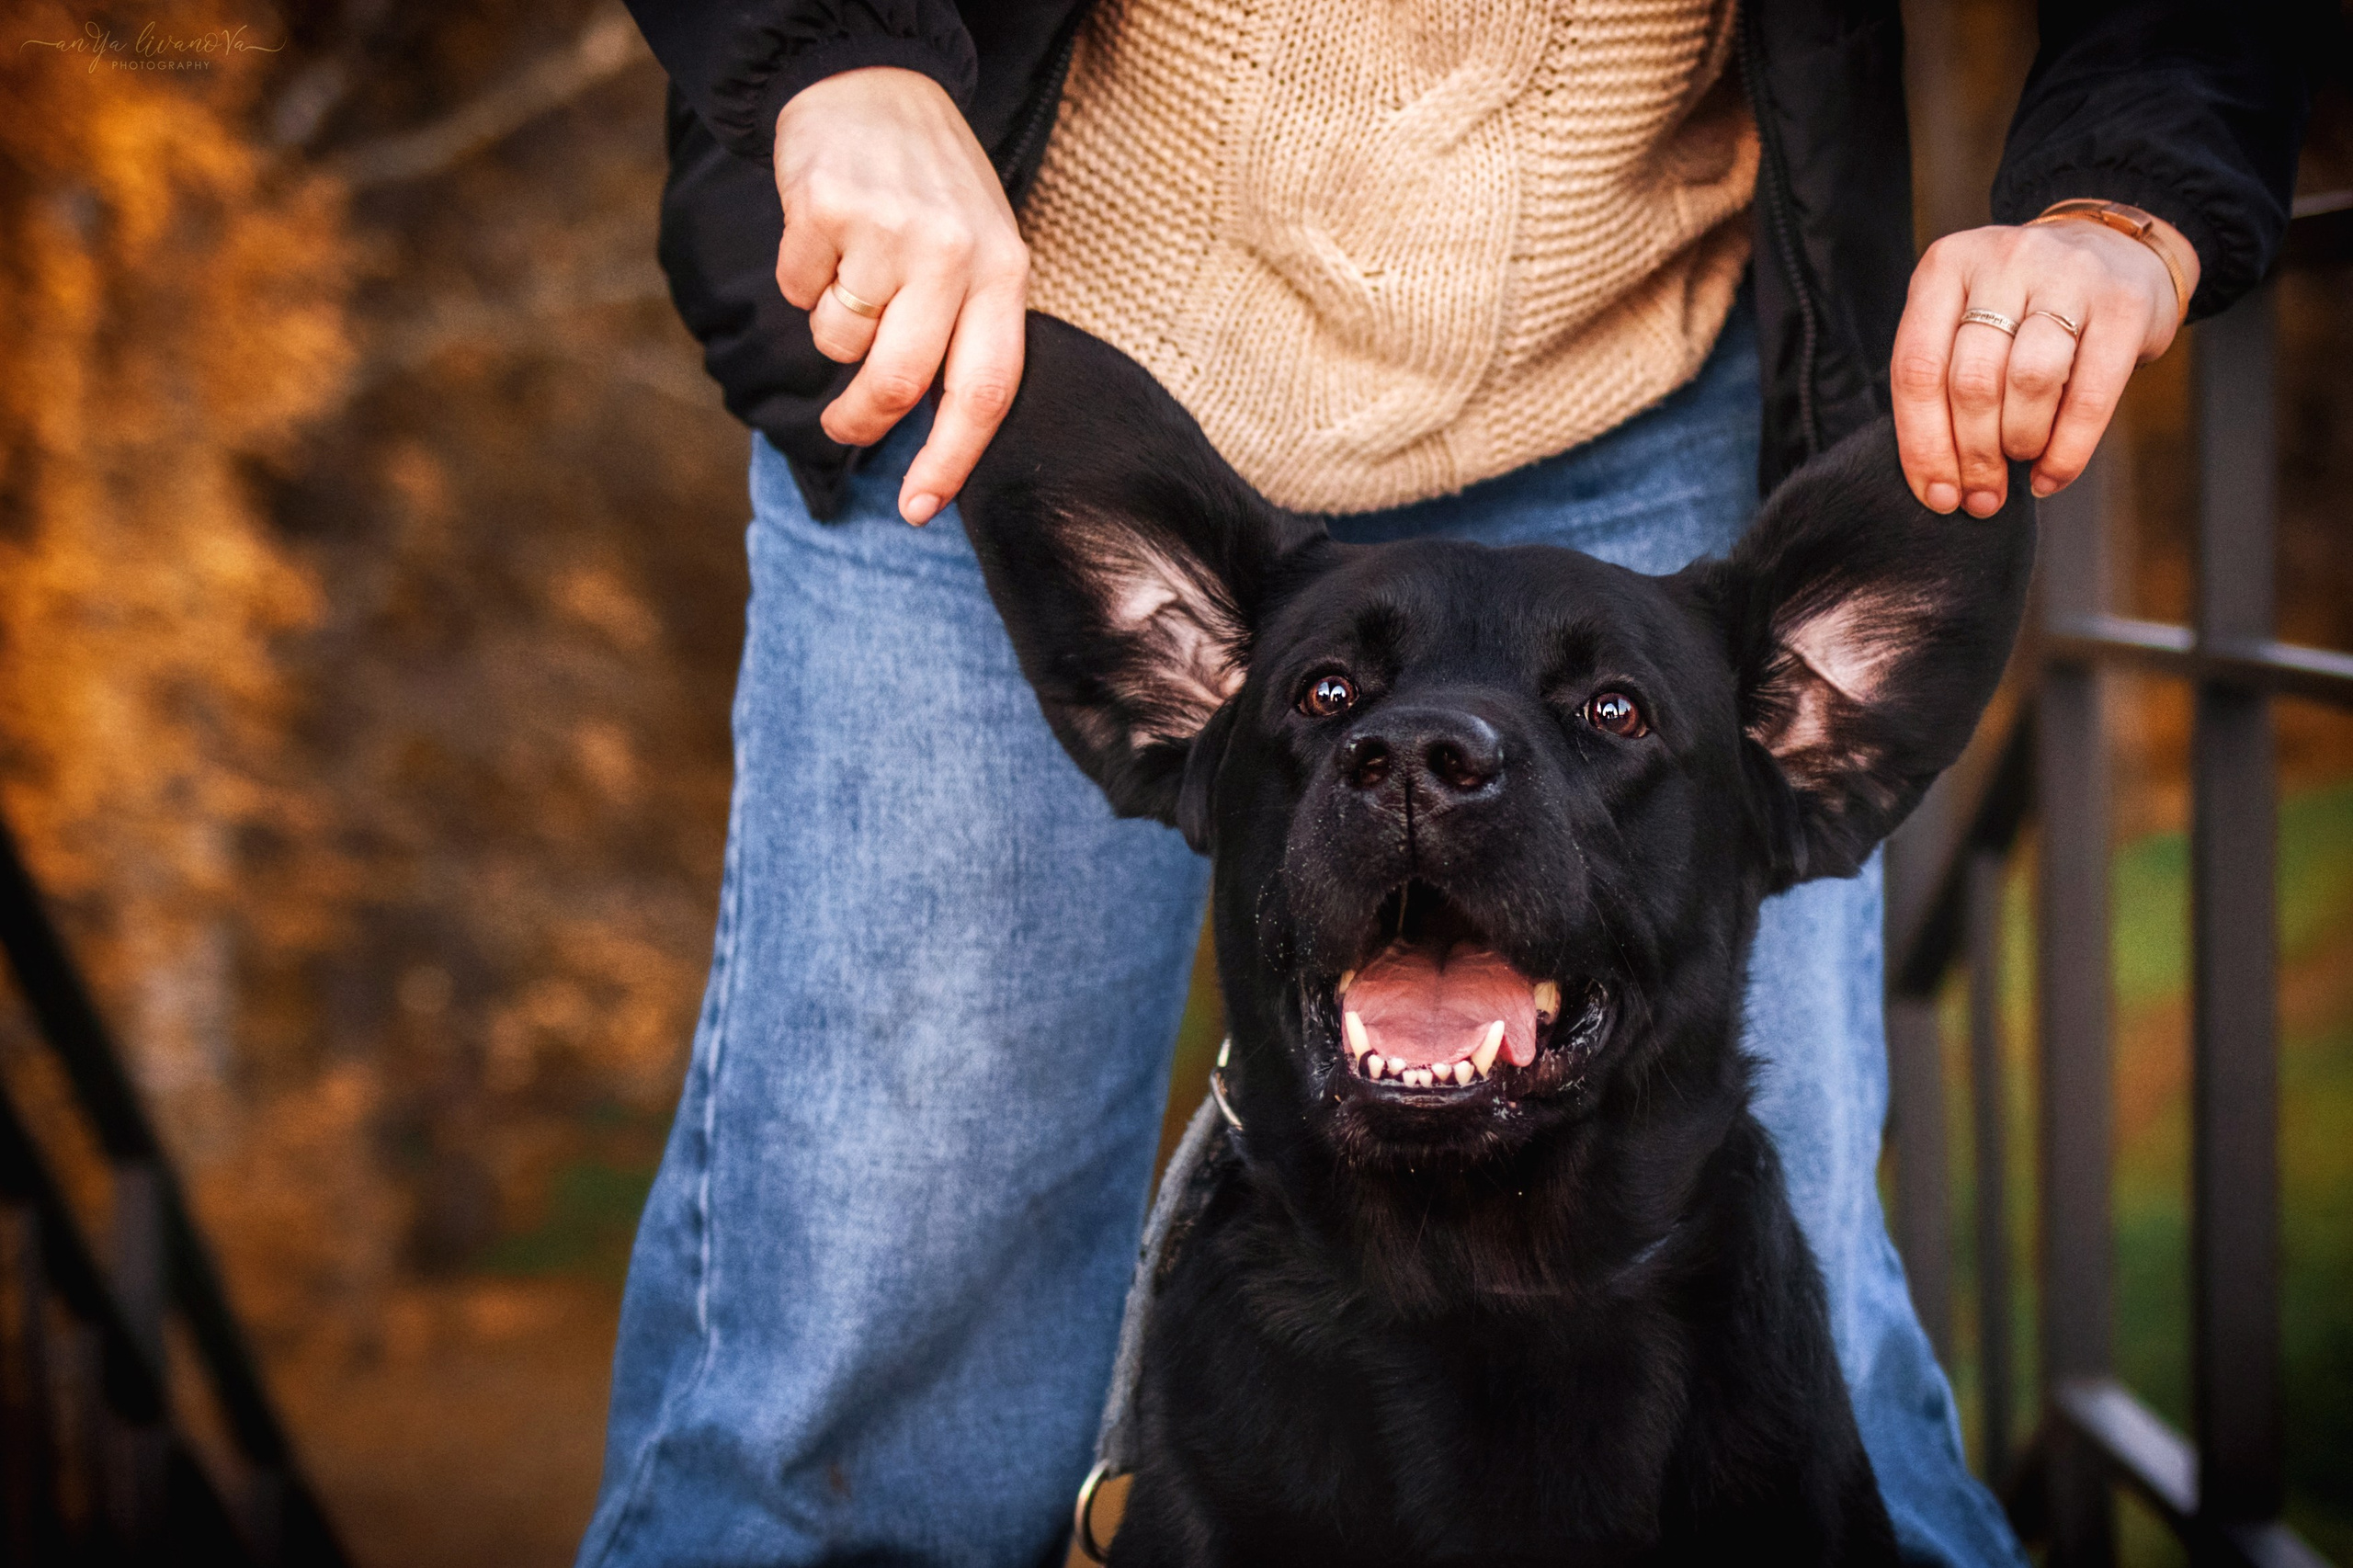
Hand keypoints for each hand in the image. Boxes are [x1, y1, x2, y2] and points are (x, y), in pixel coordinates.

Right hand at [773, 67, 1030, 524]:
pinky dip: (799, 276)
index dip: (950, 460)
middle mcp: (952, 253)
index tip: (918, 510)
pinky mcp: (823, 210)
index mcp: (1004, 271)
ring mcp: (887, 230)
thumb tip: (934, 431)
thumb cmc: (931, 188)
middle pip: (897, 382)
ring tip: (851, 271)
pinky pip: (796, 291)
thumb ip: (967, 329)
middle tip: (845, 428)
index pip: (985, 390)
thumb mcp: (980, 248)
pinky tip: (824, 235)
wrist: (871, 83)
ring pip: (837, 341)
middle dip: (861, 420)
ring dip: (831, 325)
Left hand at [1890, 215, 2196, 516]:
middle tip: (1981, 494)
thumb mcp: (1968, 319)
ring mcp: (2068, 276)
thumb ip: (1943, 380)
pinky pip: (2090, 395)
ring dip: (2020, 443)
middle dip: (1973, 455)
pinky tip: (2053, 475)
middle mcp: (2003, 262)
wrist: (2116, 251)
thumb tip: (1939, 483)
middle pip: (1972, 381)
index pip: (1917, 369)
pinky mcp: (2124, 304)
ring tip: (2021, 460)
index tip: (1936, 495)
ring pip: (2028, 383)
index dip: (1923, 445)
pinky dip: (2068, 450)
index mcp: (1946, 268)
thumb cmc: (2024, 306)